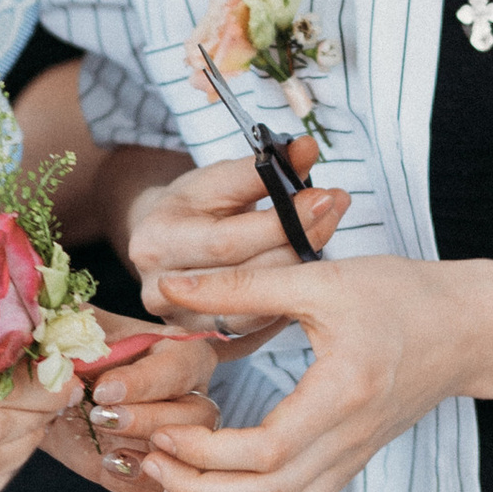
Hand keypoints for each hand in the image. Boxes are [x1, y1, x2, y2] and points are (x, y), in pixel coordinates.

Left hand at [33, 319, 223, 491]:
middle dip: (148, 422)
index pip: (183, 365)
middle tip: (101, 420)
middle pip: (197, 416)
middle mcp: (184, 396)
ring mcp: (175, 443)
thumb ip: (77, 331)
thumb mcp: (68, 332)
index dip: (147, 382)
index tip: (104, 391)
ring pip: (193, 459)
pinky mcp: (154, 480)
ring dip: (157, 465)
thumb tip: (72, 339)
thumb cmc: (61, 354)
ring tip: (113, 460)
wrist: (42, 400)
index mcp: (173, 351)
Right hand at [125, 137, 348, 321]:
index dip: (281, 221)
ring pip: (257, 308)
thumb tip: (306, 148)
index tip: (324, 197)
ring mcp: (182, 324)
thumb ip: (260, 169)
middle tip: (336, 210)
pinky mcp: (206, 343)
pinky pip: (259, 327)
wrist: (163, 243)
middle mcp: (161, 291)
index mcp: (156, 243)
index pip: (229, 241)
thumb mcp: (217, 179)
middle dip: (301, 242)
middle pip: (247, 276)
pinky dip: (287, 300)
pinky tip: (309, 272)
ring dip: (302, 273)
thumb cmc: (192, 206)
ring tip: (328, 234)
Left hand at [132, 253, 489, 491]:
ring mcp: (352, 458)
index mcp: (342, 393)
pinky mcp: (349, 463)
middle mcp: (349, 439)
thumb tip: (170, 285)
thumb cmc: (402, 296)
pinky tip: (214, 488)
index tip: (165, 428)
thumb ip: (241, 286)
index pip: (265, 452)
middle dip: (199, 491)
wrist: (469, 329)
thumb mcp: (321, 279)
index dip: (205, 452)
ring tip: (174, 482)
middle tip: (152, 461)